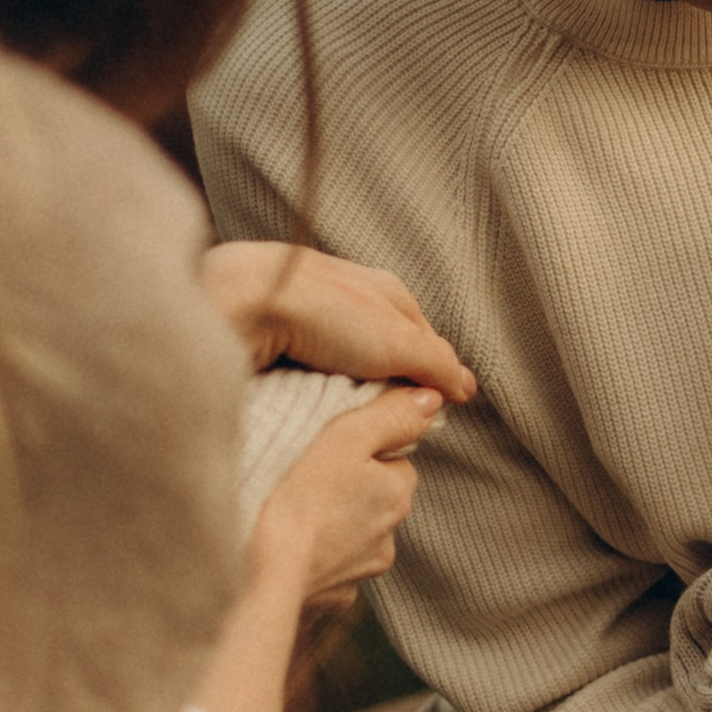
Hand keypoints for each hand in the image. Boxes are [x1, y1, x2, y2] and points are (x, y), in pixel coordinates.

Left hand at [204, 240, 474, 405]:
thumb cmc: (326, 312)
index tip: (423, 414)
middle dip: (386, 390)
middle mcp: (353, 301)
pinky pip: (310, 376)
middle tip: (380, 419)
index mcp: (388, 292)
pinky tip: (310, 405)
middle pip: (386, 359)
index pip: (426, 345)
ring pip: (347, 371)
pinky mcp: (281, 339)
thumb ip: (438, 364)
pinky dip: (315, 394)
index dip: (429, 381)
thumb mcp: (400, 341)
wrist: (245, 304)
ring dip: (349, 396)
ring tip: (342, 415)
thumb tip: (466, 388)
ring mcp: (315, 320)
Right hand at [250, 389, 442, 605]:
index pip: (394, 460)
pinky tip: (287, 548)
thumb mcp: (346, 438)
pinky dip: (312, 558)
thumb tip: (432, 398)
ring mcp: (360, 574)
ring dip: (330, 525)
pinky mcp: (332, 599)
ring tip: (292, 514)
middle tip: (306, 480)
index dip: (362, 450)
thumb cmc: (300, 500)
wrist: (262, 578)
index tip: (329, 450)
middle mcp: (388, 540)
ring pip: (351, 536)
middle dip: (348, 489)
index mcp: (397, 496)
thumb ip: (390, 415)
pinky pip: (327, 569)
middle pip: (373, 500)